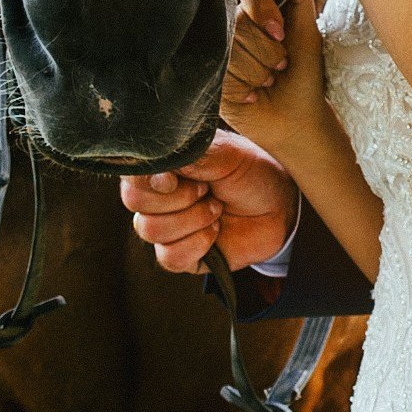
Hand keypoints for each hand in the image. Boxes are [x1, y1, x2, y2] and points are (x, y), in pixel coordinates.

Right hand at [121, 133, 298, 277]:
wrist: (280, 206)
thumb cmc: (251, 172)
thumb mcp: (224, 153)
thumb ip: (188, 157)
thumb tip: (158, 172)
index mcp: (162, 167)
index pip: (131, 173)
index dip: (150, 178)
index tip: (176, 178)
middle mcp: (157, 197)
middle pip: (134, 202)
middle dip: (178, 197)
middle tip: (206, 190)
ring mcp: (167, 227)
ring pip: (151, 230)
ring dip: (192, 219)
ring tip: (217, 209)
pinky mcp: (181, 255)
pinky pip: (170, 257)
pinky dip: (198, 244)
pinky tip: (215, 232)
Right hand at [219, 0, 328, 158]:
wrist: (297, 119)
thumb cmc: (304, 75)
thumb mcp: (306, 31)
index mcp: (254, 10)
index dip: (263, 8)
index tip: (280, 33)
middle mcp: (232, 26)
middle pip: (240, 20)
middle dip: (268, 50)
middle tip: (279, 66)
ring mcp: (217, 50)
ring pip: (231, 48)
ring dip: (258, 71)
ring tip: (266, 81)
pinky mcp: (208, 76)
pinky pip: (221, 72)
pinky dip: (244, 86)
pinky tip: (250, 94)